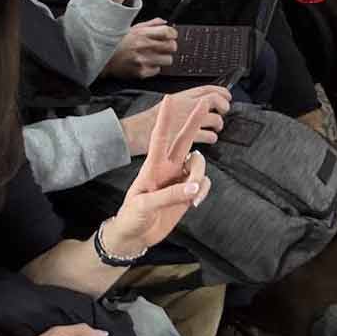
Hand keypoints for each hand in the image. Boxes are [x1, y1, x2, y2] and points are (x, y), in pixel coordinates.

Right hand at [102, 18, 178, 79]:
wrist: (102, 58)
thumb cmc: (117, 42)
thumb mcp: (133, 28)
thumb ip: (151, 25)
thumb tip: (165, 23)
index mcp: (142, 33)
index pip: (168, 32)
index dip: (172, 34)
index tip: (171, 35)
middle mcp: (143, 46)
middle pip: (172, 46)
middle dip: (170, 46)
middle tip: (164, 47)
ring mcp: (143, 60)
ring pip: (168, 60)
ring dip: (163, 58)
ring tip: (154, 56)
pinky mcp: (141, 72)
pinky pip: (157, 70)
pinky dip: (154, 67)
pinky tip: (146, 63)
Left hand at [102, 87, 217, 255]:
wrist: (135, 236)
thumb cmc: (132, 216)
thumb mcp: (145, 205)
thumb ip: (170, 195)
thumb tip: (195, 187)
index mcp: (153, 166)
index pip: (160, 137)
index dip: (165, 119)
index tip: (168, 99)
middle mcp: (167, 168)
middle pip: (184, 140)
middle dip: (194, 122)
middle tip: (204, 103)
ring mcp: (179, 180)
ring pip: (198, 164)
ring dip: (200, 175)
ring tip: (194, 197)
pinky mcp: (188, 193)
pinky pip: (203, 183)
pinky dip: (204, 191)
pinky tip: (196, 203)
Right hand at [120, 85, 230, 155]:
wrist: (138, 132)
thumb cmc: (149, 120)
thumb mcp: (167, 104)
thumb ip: (184, 102)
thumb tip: (200, 103)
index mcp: (183, 96)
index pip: (208, 89)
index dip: (221, 92)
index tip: (226, 96)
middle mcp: (188, 106)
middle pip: (215, 100)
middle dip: (224, 106)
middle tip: (223, 111)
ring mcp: (190, 121)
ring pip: (215, 119)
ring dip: (219, 124)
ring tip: (215, 128)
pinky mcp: (190, 137)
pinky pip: (209, 136)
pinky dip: (212, 138)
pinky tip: (209, 139)